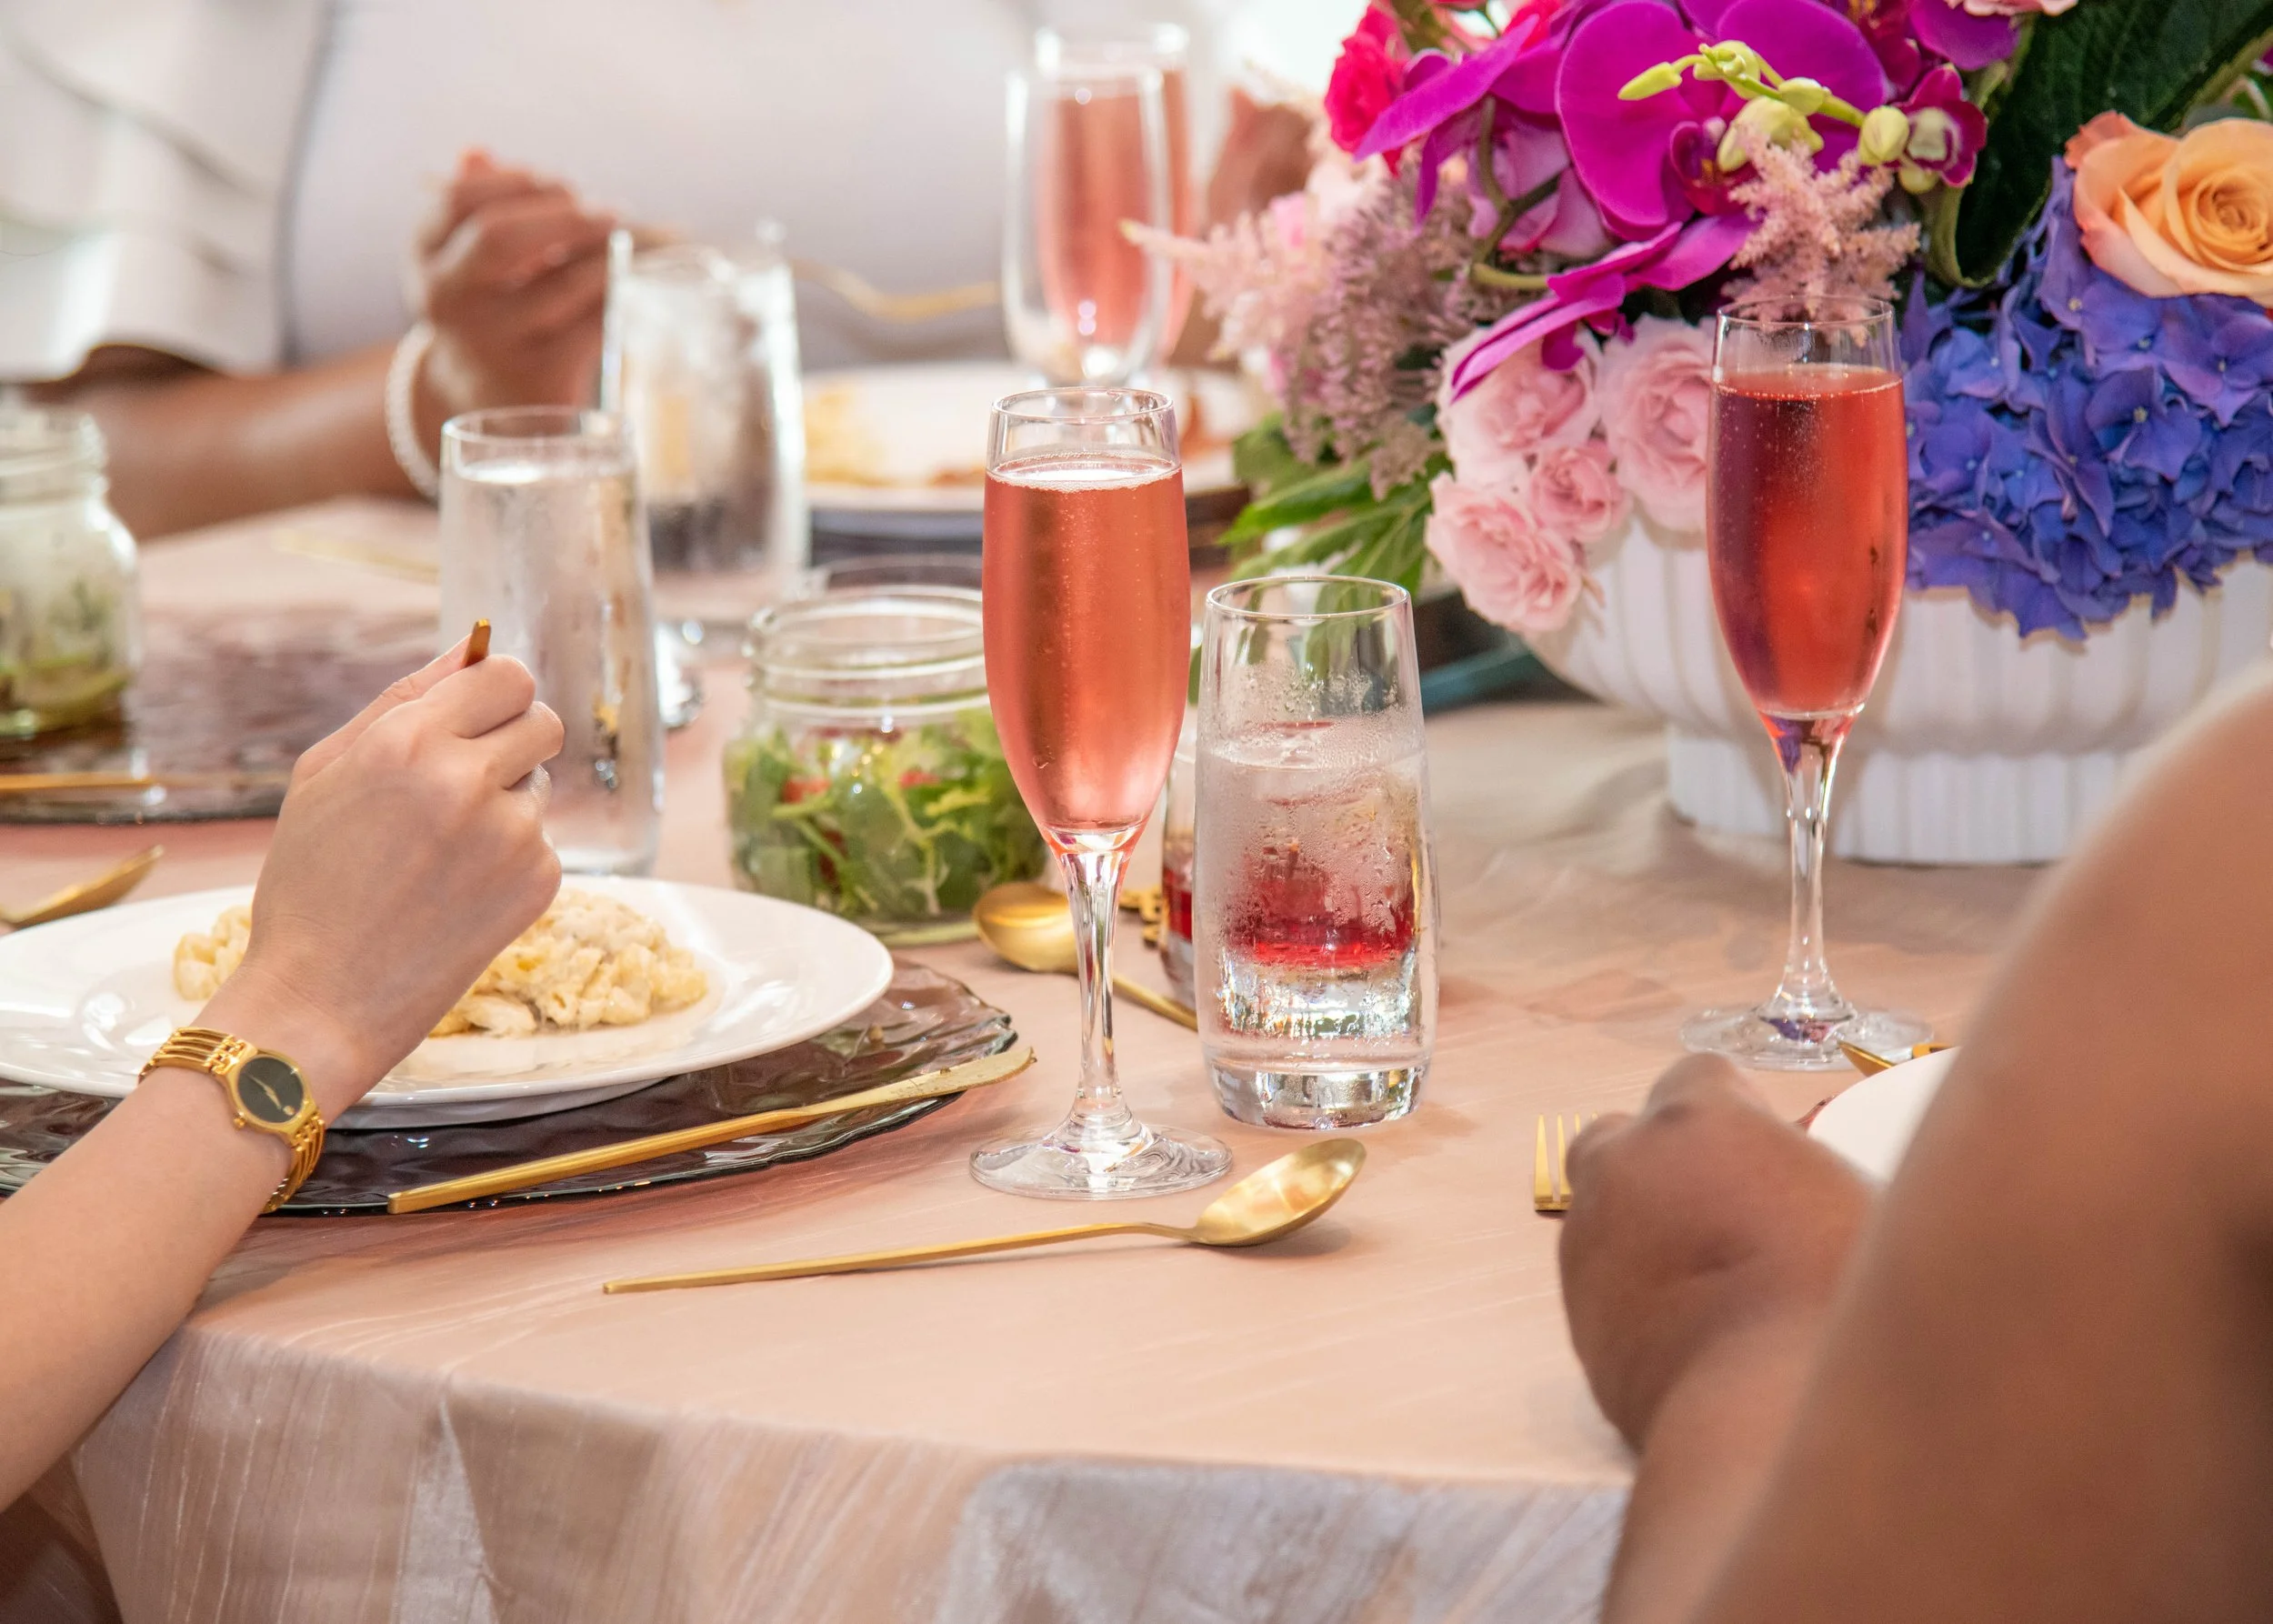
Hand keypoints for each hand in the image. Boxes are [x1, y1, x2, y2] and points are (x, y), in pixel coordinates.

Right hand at [201, 638, 563, 1116]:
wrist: (321, 998)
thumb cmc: (311, 880)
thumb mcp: (327, 773)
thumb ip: (404, 699)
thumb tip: (471, 649)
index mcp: (409, 740)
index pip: (507, 674)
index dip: (496, 692)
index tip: (481, 714)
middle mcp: (468, 779)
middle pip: (543, 719)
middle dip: (513, 738)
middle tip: (466, 777)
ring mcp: (512, 834)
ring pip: (539, 783)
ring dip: (506, 801)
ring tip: (439, 851)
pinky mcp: (540, 882)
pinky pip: (542, 840)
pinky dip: (510, 858)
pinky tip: (456, 891)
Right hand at [411, 150, 616, 441]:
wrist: (493, 401)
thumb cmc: (493, 307)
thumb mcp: (468, 257)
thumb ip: (476, 201)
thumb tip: (477, 152)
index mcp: (425, 258)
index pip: (456, 199)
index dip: (516, 182)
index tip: (560, 184)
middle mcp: (448, 301)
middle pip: (499, 237)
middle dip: (564, 215)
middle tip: (610, 213)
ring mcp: (493, 343)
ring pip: (563, 282)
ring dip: (609, 254)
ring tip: (630, 244)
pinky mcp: (541, 376)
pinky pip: (595, 323)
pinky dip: (623, 296)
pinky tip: (635, 284)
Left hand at [1559, 1056, 1872, 1447]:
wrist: (1771, 1414)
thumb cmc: (1844, 1301)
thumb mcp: (1861, 1201)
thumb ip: (1805, 1170)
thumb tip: (1801, 1176)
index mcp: (1697, 1120)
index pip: (1698, 1075)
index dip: (1730, 1111)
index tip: (1761, 1151)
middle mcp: (1624, 1166)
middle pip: (1624, 1137)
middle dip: (1662, 1163)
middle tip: (1724, 1214)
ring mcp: (1588, 1241)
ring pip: (1605, 1213)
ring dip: (1643, 1230)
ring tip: (1713, 1284)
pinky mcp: (1576, 1317)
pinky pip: (1603, 1284)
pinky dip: (1634, 1294)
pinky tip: (1692, 1331)